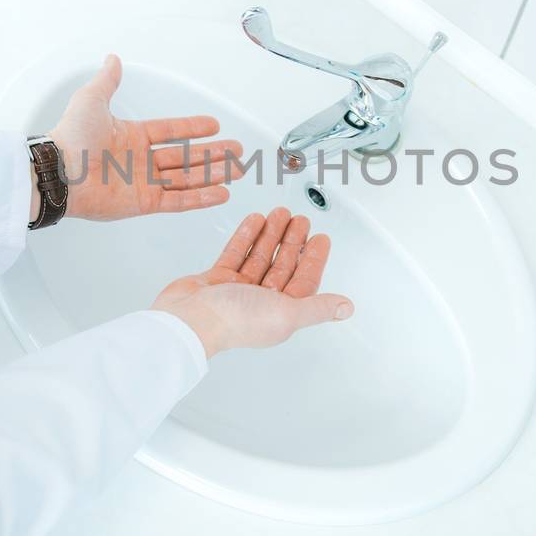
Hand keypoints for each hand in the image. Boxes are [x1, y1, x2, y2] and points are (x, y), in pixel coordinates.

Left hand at [45, 55, 243, 221]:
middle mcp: (140, 160)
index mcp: (131, 136)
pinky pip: (179, 200)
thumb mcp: (91, 99)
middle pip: (186, 156)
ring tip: (238, 170)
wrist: (60, 171)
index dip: (192, 128)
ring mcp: (144, 182)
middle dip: (214, 154)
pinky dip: (201, 198)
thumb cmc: (72, 137)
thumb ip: (107, 81)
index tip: (213, 125)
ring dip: (214, 173)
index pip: (170, 131)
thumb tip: (112, 60)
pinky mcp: (144, 202)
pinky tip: (221, 193)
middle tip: (237, 150)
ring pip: (188, 178)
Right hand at [153, 208, 353, 358]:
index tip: (321, 239)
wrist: (189, 319)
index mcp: (281, 312)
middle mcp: (261, 302)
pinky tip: (254, 223)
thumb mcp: (288, 313)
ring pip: (260, 256)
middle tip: (301, 220)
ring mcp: (238, 290)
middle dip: (293, 241)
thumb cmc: (235, 322)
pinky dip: (246, 237)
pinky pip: (235, 254)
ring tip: (279, 214)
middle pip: (283, 265)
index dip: (314, 259)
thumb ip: (318, 307)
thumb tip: (346, 308)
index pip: (304, 280)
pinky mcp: (217, 280)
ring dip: (271, 235)